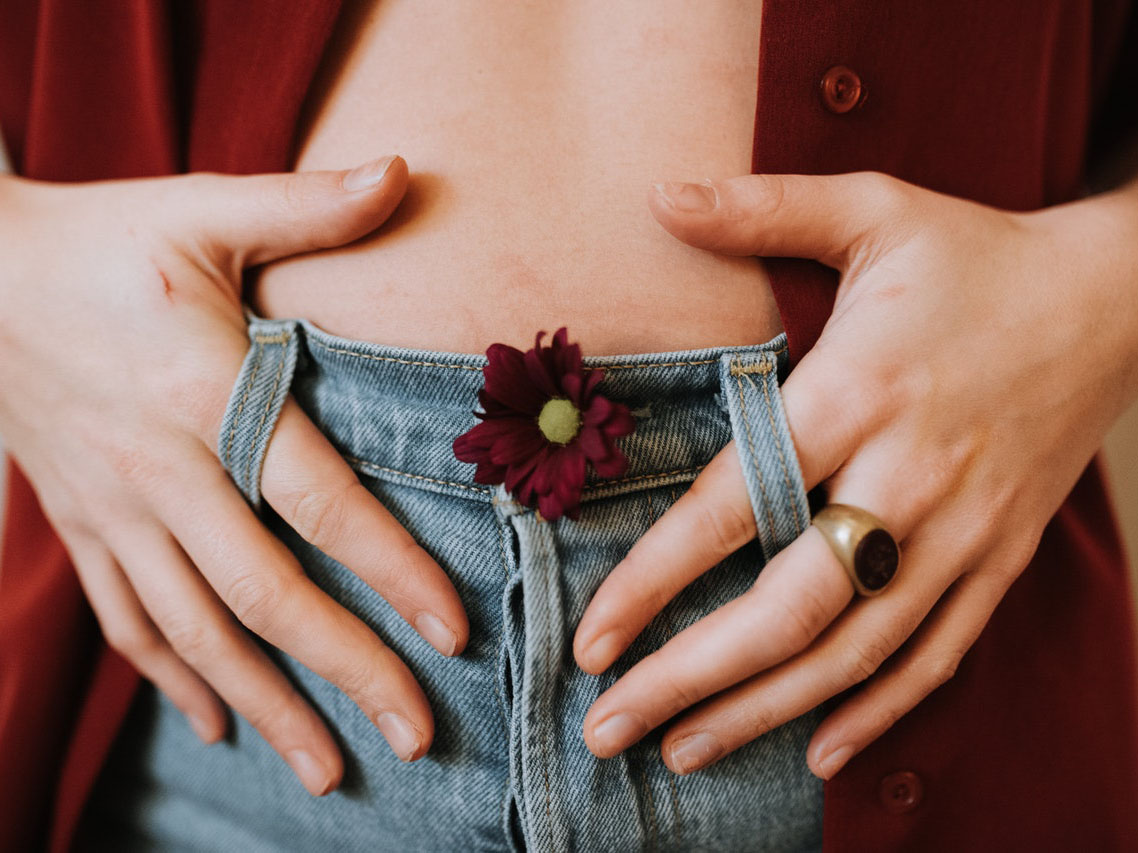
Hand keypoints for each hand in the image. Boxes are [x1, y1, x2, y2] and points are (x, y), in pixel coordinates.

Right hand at [0, 157, 468, 794]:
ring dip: (267, 705)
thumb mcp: (201, 209)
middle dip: (345, 669)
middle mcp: (160, 471)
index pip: (317, 503)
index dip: (389, 570)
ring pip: (195, 632)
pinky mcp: (82, 527)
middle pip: (263, 593)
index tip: (452, 633)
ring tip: (332, 773)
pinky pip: (129, 622)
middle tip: (416, 736)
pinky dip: (176, 680)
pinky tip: (219, 724)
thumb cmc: (102, 242)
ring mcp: (113, 511)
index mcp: (205, 395)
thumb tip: (402, 171)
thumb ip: (307, 206)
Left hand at [571, 172, 1137, 777]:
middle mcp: (909, 475)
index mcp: (859, 391)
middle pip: (791, 608)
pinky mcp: (1000, 557)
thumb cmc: (975, 256)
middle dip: (692, 678)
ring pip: (858, 651)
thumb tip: (659, 195)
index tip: (592, 638)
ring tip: (683, 754)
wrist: (1114, 299)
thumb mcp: (873, 207)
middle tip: (608, 728)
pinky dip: (879, 712)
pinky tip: (819, 754)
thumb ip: (762, 208)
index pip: (736, 507)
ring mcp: (962, 530)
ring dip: (764, 711)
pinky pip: (938, 654)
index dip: (654, 580)